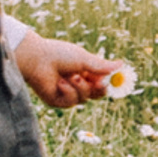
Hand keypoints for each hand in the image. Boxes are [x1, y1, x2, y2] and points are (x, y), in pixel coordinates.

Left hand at [14, 34, 128, 108]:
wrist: (36, 58)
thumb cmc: (58, 54)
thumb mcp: (84, 59)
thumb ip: (101, 66)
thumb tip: (121, 64)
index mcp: (84, 72)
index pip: (101, 82)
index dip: (108, 83)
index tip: (115, 80)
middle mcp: (76, 84)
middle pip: (96, 94)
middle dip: (99, 89)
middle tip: (100, 82)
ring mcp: (66, 93)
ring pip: (85, 98)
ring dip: (81, 87)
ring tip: (72, 76)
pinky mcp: (56, 101)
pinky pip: (71, 102)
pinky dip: (68, 91)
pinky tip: (60, 82)